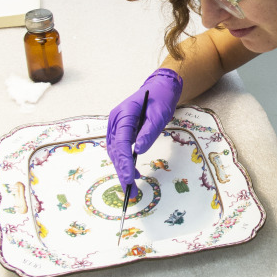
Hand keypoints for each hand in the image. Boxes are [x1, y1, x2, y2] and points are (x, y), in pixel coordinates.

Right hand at [107, 68, 182, 195]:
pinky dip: (125, 162)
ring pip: (116, 152)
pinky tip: (132, 172)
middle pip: (115, 149)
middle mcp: (116, 121)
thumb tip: (139, 150)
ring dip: (122, 169)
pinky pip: (121, 149)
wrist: (160, 87)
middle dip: (121, 170)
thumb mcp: (159, 114)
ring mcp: (117, 126)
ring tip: (131, 187)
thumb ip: (149, 132)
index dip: (124, 160)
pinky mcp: (122, 131)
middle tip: (130, 189)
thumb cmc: (160, 98)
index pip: (121, 141)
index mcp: (123, 114)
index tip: (130, 176)